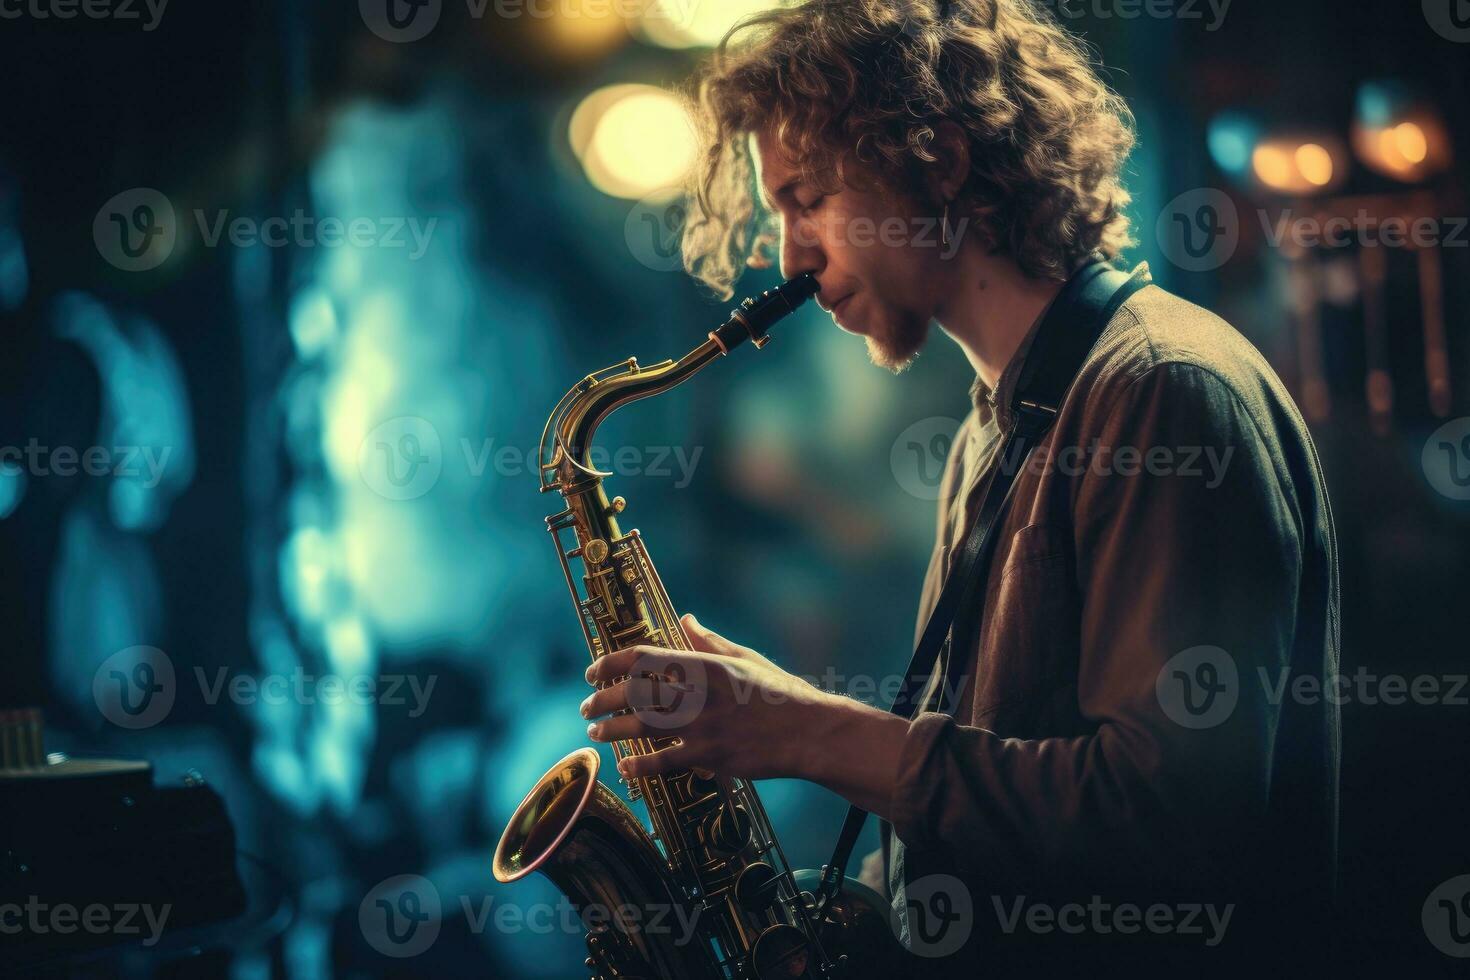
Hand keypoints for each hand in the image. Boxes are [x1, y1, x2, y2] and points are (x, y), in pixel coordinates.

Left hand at [581, 613, 829, 780]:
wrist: (809, 731)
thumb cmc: (779, 692)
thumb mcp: (744, 658)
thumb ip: (708, 642)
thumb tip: (686, 620)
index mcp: (703, 664)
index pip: (643, 657)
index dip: (610, 663)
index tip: (593, 672)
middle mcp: (697, 693)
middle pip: (634, 692)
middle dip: (602, 699)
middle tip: (587, 707)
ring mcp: (702, 726)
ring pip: (641, 727)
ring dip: (612, 730)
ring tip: (596, 732)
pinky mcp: (710, 756)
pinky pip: (664, 762)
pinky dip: (640, 766)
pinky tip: (626, 768)